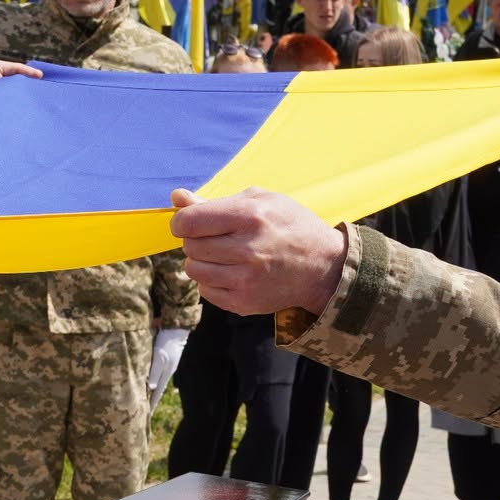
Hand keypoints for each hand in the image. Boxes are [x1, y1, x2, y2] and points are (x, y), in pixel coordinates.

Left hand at [147, 327, 189, 412]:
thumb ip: (154, 372)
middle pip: (158, 389)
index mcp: (165, 373)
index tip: (147, 415)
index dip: (152, 403)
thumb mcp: (159, 358)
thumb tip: (150, 388)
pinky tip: (149, 380)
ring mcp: (167, 365)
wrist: (176, 329)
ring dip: (152, 390)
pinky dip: (152, 379)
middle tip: (145, 410)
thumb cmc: (166, 342)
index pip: (157, 392)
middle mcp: (167, 371)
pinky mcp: (165, 359)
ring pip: (157, 381)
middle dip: (152, 399)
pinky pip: (157, 373)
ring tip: (146, 398)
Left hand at [169, 188, 347, 315]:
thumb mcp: (260, 201)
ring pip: (193, 269)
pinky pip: (205, 290)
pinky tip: (232, 272)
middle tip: (216, 237)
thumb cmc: (289, 225)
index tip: (189, 222)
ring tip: (224, 254)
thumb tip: (177, 197)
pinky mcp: (244, 302)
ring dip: (201, 261)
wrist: (323, 267)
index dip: (182, 221)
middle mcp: (248, 250)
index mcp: (250, 217)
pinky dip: (212, 280)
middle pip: (190, 246)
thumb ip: (215, 201)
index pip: (190, 221)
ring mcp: (246, 280)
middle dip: (195, 239)